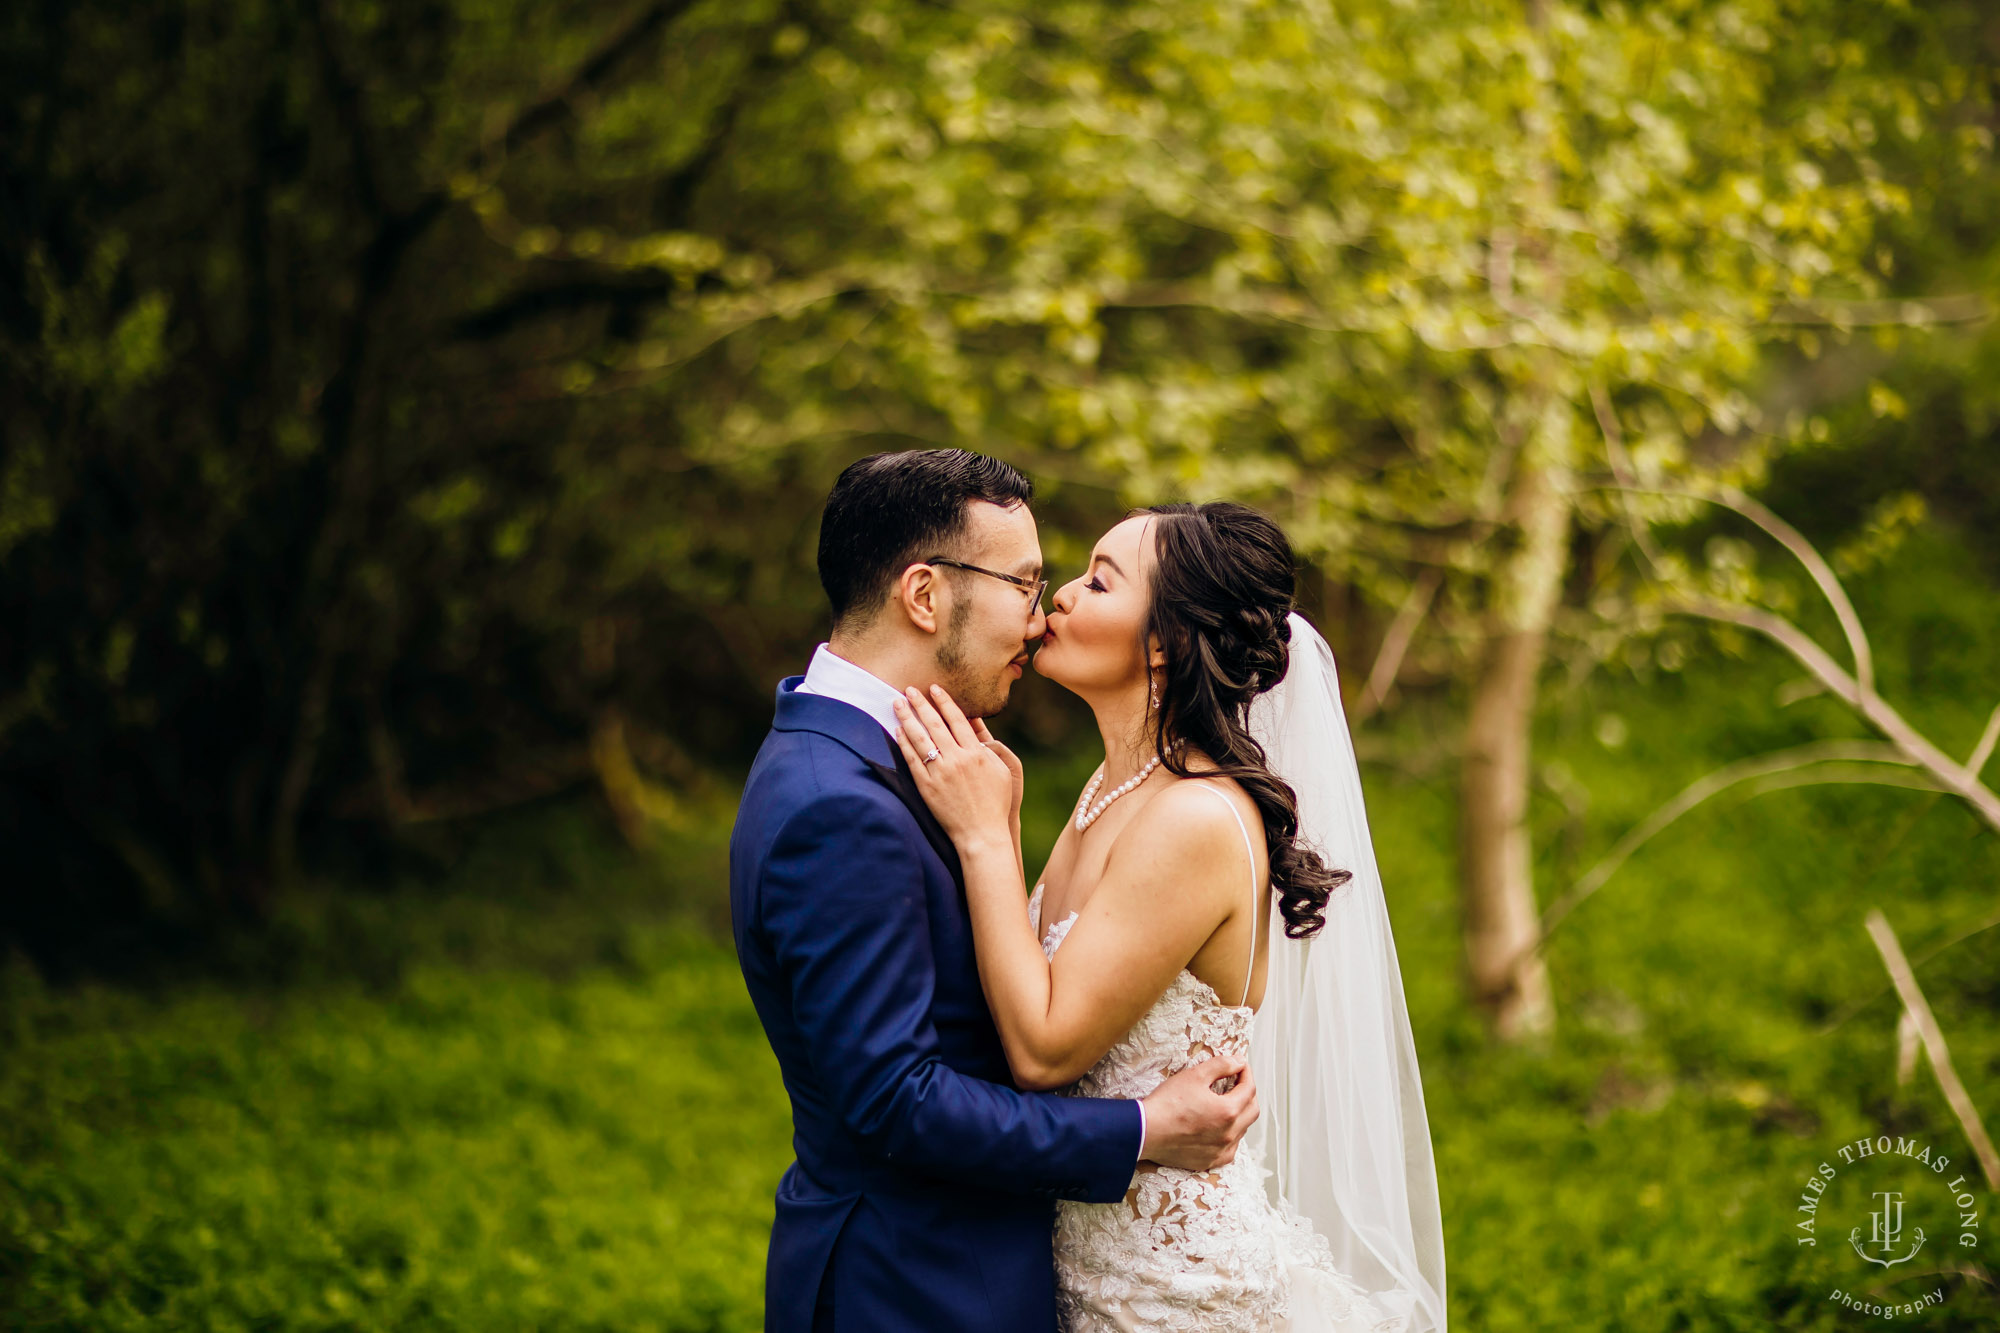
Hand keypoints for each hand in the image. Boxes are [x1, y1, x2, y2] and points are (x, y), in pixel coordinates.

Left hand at [891, 685, 1015, 851]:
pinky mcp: (927, 787)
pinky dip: (904, 744)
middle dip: (921, 704)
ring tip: (897, 703)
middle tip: (910, 689)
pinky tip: (898, 731)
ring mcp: (940, 773)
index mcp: (976, 753)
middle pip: (935, 724)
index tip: (934, 688)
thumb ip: (988, 748)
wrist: (982, 833)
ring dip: (907, 718)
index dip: (944, 702)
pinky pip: (912, 760)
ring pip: (920, 739)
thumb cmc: (996, 803)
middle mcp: (957, 759)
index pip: (957, 719)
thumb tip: (976, 730)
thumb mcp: (1001, 771)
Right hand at [1138, 1055, 1258, 1171]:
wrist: (1146, 1131)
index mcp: (1228, 1111)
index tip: (1240, 1066)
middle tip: (1237, 1082)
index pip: (1249, 1089)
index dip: (1246, 1073)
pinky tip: (1219, 1127)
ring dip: (1240, 1114)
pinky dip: (1230, 1135)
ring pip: (1242, 1130)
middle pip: (1252, 1110)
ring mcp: (1221, 1150)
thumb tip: (1239, 1061)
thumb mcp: (1194, 1076)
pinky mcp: (1210, 1161)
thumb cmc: (1167, 1104)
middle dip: (1248, 1093)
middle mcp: (1229, 1134)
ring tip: (1226, 1103)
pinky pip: (1230, 1149)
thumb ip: (1221, 1065)